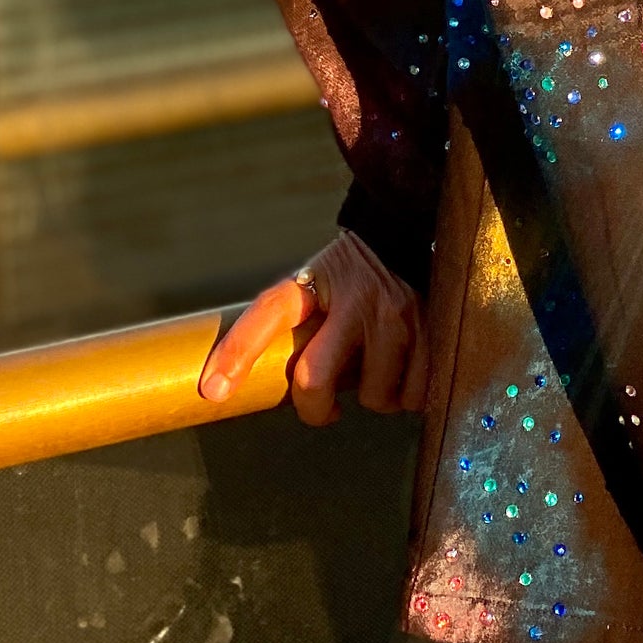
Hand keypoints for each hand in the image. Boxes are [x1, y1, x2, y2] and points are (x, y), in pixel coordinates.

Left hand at [198, 230, 428, 426]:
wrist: (408, 233)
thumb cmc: (349, 275)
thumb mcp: (315, 280)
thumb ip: (294, 322)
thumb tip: (253, 382)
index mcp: (314, 283)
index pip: (268, 313)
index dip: (237, 352)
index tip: (213, 390)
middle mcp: (353, 297)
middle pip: (315, 377)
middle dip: (314, 408)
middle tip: (323, 409)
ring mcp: (393, 312)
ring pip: (374, 394)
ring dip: (374, 398)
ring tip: (377, 375)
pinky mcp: (429, 327)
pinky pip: (414, 393)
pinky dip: (408, 395)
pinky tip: (405, 372)